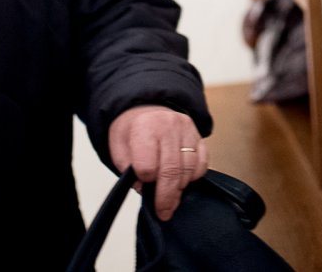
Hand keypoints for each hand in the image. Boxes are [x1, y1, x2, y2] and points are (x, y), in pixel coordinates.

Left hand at [107, 105, 207, 221]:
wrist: (146, 110)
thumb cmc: (132, 132)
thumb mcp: (119, 148)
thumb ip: (127, 169)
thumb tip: (144, 188)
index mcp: (145, 127)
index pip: (147, 165)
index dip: (145, 179)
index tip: (142, 184)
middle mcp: (169, 126)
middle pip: (171, 170)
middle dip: (167, 196)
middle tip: (164, 212)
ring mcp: (187, 130)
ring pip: (189, 168)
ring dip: (180, 188)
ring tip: (170, 196)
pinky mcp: (199, 136)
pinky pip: (202, 163)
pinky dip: (194, 176)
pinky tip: (182, 180)